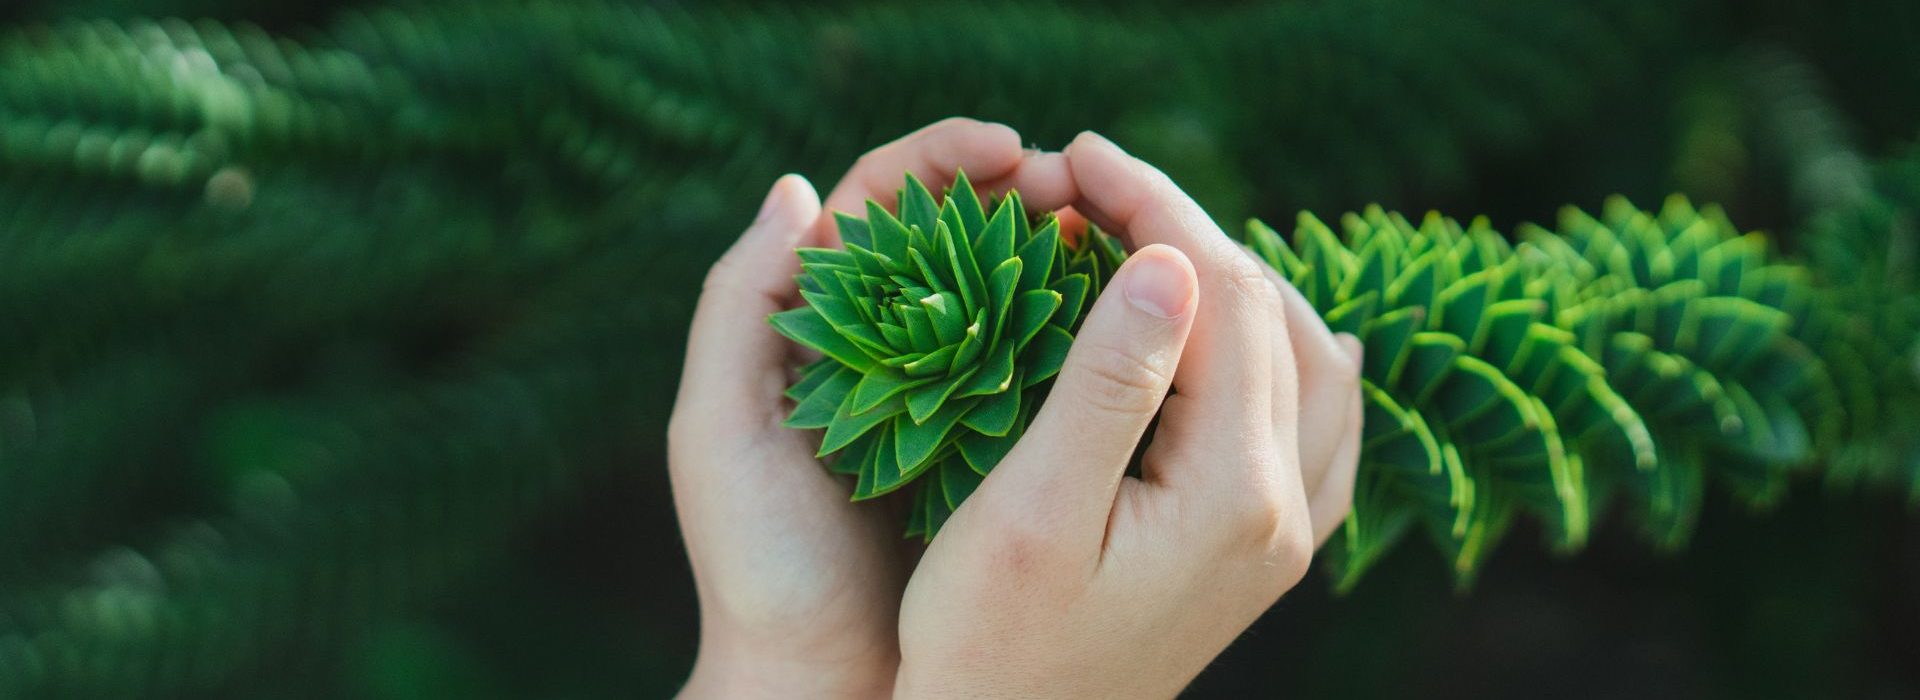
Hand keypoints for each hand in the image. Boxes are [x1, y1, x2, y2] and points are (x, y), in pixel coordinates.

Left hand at [667, 118, 1078, 698]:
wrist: (819, 684)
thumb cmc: (758, 565)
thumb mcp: (718, 432)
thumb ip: (737, 308)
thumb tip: (797, 190)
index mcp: (817, 327)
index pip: (881, 206)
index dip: (943, 160)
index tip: (1010, 149)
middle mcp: (887, 350)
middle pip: (960, 236)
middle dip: (1023, 194)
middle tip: (1086, 187)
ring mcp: (948, 399)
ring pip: (1012, 296)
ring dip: (1065, 253)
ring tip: (1120, 234)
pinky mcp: (999, 452)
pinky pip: (1048, 372)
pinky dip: (1088, 333)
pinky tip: (1131, 318)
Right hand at [893, 132, 1364, 698]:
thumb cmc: (988, 642)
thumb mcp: (1029, 512)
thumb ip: (1106, 385)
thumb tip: (1169, 262)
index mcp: (1234, 495)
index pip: (1221, 299)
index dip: (1154, 207)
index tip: (1077, 158)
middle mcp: (1286, 509)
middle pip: (1271, 315)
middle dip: (1186, 230)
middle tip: (1090, 185)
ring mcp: (1290, 533)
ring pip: (1310, 360)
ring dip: (1234, 283)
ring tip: (1144, 241)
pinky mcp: (1269, 549)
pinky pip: (1316, 419)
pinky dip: (1271, 350)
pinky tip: (1225, 337)